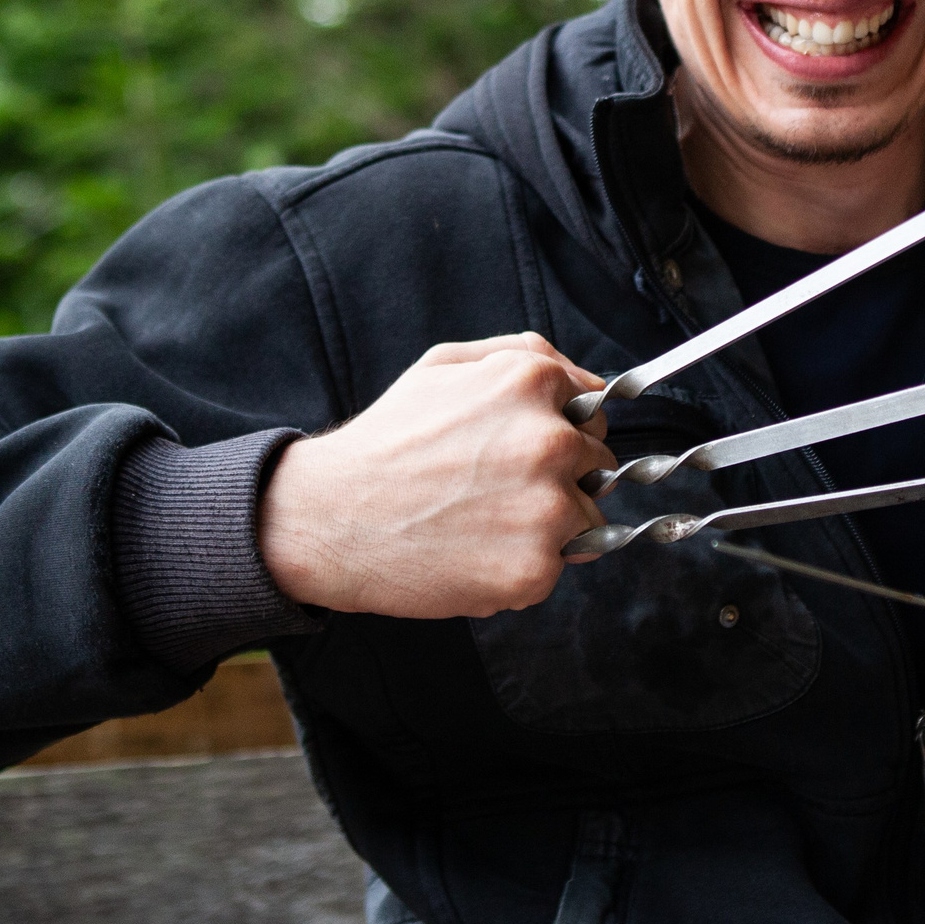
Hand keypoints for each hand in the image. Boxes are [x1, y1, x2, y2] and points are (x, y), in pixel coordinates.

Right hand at [257, 333, 615, 617]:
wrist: (328, 517)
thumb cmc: (386, 441)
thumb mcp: (443, 365)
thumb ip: (521, 355)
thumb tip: (584, 381)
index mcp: (533, 383)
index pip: (594, 412)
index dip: (559, 432)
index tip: (517, 451)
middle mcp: (551, 440)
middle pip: (595, 467)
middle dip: (558, 479)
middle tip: (492, 491)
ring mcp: (546, 507)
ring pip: (584, 521)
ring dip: (546, 527)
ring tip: (481, 523)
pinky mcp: (534, 567)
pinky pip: (555, 568)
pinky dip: (521, 568)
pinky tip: (472, 553)